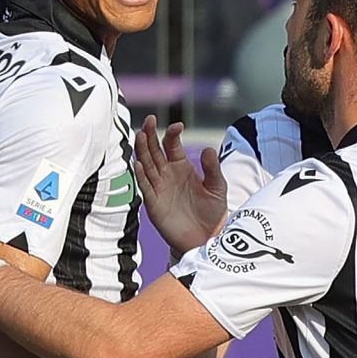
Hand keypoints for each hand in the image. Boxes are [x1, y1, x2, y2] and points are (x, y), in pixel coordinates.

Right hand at [135, 114, 226, 255]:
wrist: (206, 237)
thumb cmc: (212, 212)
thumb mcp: (217, 188)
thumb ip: (213, 169)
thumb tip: (209, 148)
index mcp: (181, 166)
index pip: (171, 145)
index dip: (172, 134)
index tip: (178, 126)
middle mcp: (166, 174)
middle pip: (154, 150)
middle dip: (150, 135)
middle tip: (149, 120)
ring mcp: (158, 187)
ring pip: (146, 164)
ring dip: (142, 150)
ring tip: (140, 135)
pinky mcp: (154, 203)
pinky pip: (145, 187)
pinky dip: (141, 176)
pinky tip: (139, 164)